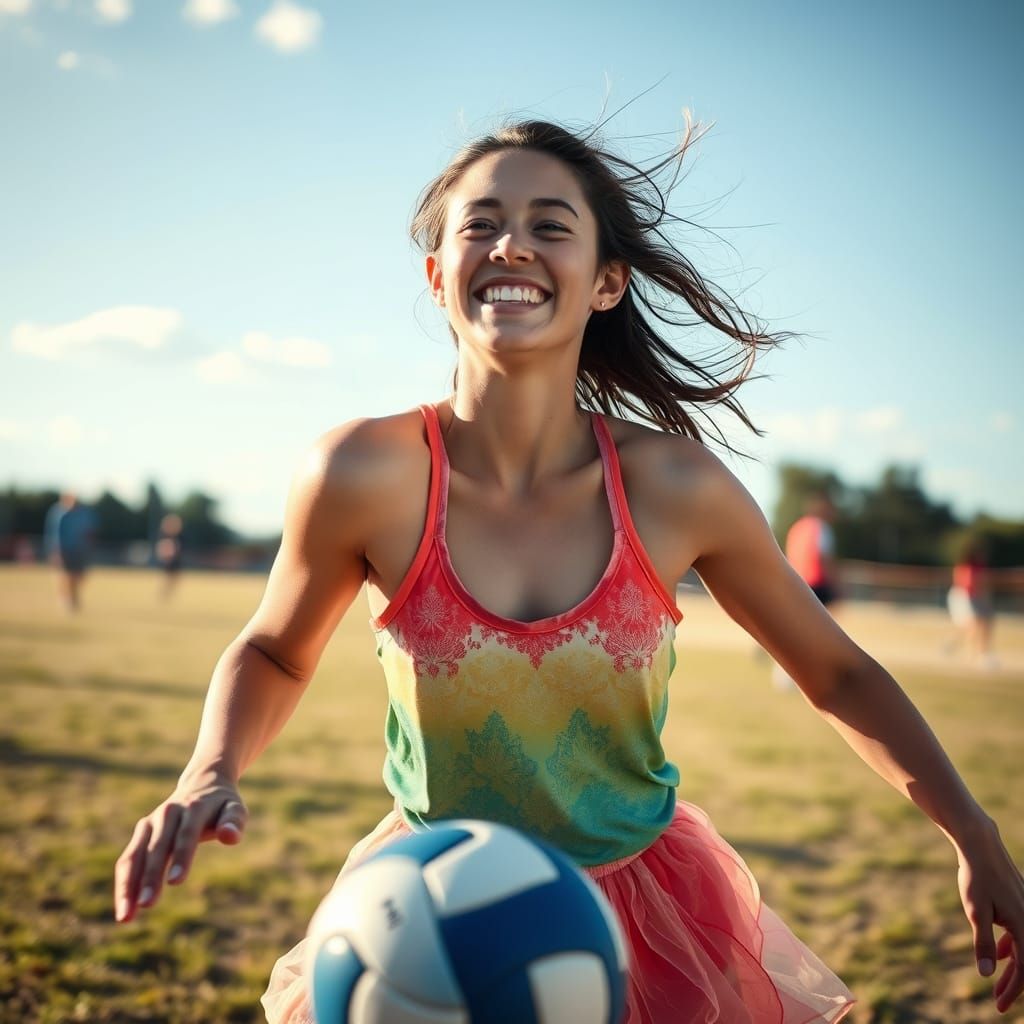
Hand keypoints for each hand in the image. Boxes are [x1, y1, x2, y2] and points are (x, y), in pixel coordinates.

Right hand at [114, 766, 246, 922]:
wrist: (201, 784)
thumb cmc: (222, 805)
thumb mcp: (235, 809)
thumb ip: (234, 822)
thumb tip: (230, 837)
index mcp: (193, 807)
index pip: (186, 834)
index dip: (181, 857)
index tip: (175, 882)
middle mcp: (168, 813)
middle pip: (157, 847)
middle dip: (151, 876)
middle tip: (147, 904)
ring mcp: (151, 822)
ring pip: (135, 855)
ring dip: (128, 885)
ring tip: (126, 917)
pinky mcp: (141, 832)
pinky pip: (129, 859)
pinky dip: (124, 883)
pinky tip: (125, 910)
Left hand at [955, 817, 1023, 1013]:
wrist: (980, 845)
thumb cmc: (976, 877)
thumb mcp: (976, 911)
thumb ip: (982, 942)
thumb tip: (985, 974)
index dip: (1014, 990)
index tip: (1000, 1006)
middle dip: (1014, 985)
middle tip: (999, 1003)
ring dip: (1012, 968)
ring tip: (997, 984)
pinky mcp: (1020, 904)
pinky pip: (1020, 934)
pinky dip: (1011, 947)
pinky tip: (998, 955)